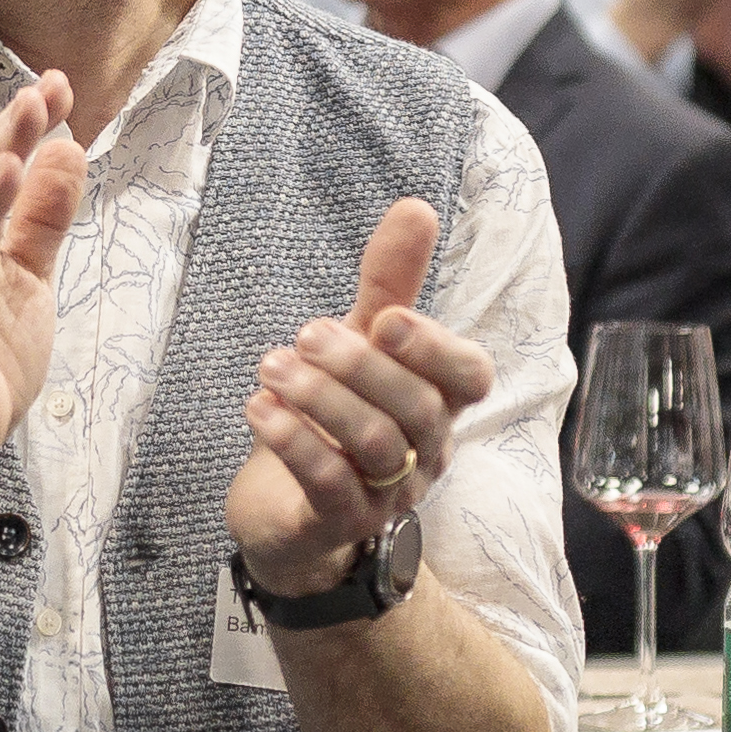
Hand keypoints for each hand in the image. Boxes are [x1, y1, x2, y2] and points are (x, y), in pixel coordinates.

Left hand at [228, 196, 489, 594]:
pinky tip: (258, 408)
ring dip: (321, 398)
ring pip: (377, 445)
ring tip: (272, 367)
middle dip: (360, 365)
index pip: (471, 377)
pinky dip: (294, 441)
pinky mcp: (340, 524)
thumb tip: (417, 207)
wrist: (283, 513)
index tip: (386, 319)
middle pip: (419, 408)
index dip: (436, 348)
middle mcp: (426, 452)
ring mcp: (388, 494)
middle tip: (304, 336)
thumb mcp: (357, 345)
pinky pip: (330, 485)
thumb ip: (388, 284)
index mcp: (438, 404)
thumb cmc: (331, 420)